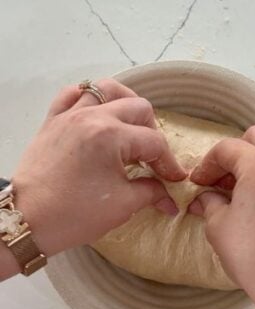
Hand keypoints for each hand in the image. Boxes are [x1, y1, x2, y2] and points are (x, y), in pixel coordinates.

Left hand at [12, 79, 184, 257]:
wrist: (26, 220)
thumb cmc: (74, 213)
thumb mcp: (123, 204)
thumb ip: (151, 192)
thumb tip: (169, 197)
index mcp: (111, 136)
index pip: (154, 142)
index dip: (169, 164)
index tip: (174, 180)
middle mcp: (92, 118)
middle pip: (138, 108)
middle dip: (152, 133)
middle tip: (151, 158)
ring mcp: (69, 116)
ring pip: (106, 89)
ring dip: (124, 104)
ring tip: (128, 126)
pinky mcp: (52, 121)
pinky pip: (72, 94)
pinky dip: (88, 98)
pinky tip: (98, 115)